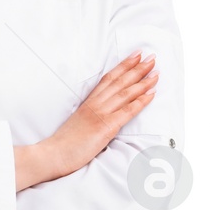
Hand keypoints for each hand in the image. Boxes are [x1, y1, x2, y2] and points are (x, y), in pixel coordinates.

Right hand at [35, 51, 157, 184]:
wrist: (53, 154)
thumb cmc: (65, 143)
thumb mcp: (79, 123)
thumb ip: (92, 116)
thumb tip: (104, 115)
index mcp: (89, 102)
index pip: (109, 79)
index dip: (123, 65)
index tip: (135, 55)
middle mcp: (95, 104)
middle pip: (120, 81)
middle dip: (137, 68)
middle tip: (152, 57)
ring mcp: (100, 114)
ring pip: (125, 93)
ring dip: (143, 81)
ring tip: (156, 72)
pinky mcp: (105, 127)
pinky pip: (127, 111)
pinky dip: (141, 101)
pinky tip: (151, 94)